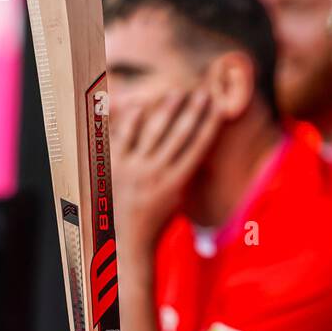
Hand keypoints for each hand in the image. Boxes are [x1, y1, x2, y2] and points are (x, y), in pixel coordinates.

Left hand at [110, 89, 221, 248]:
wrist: (128, 238)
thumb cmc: (160, 217)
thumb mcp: (181, 197)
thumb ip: (189, 172)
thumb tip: (203, 146)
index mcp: (175, 183)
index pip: (198, 146)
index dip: (210, 124)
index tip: (218, 107)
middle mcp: (155, 174)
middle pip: (178, 134)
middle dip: (192, 111)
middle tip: (202, 92)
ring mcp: (132, 169)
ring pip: (151, 131)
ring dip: (166, 109)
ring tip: (176, 93)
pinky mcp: (113, 166)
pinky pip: (123, 137)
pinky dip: (131, 120)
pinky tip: (140, 105)